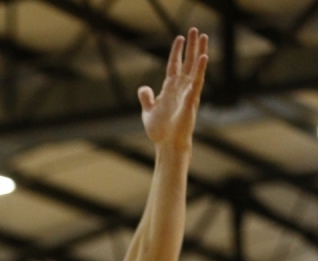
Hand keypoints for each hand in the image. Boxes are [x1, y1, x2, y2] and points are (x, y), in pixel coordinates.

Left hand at [139, 28, 208, 151]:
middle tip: (195, 29)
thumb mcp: (148, 111)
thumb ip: (146, 98)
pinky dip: (200, 70)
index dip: (176, 52)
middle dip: (191, 46)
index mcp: (170, 89)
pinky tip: (203, 58)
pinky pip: (197, 83)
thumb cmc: (160, 131)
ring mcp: (187, 93)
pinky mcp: (191, 100)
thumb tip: (143, 88)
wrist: (167, 145)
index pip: (174, 65)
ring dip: (199, 52)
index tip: (179, 38)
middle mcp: (181, 88)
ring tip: (204, 36)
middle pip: (187, 62)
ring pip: (195, 68)